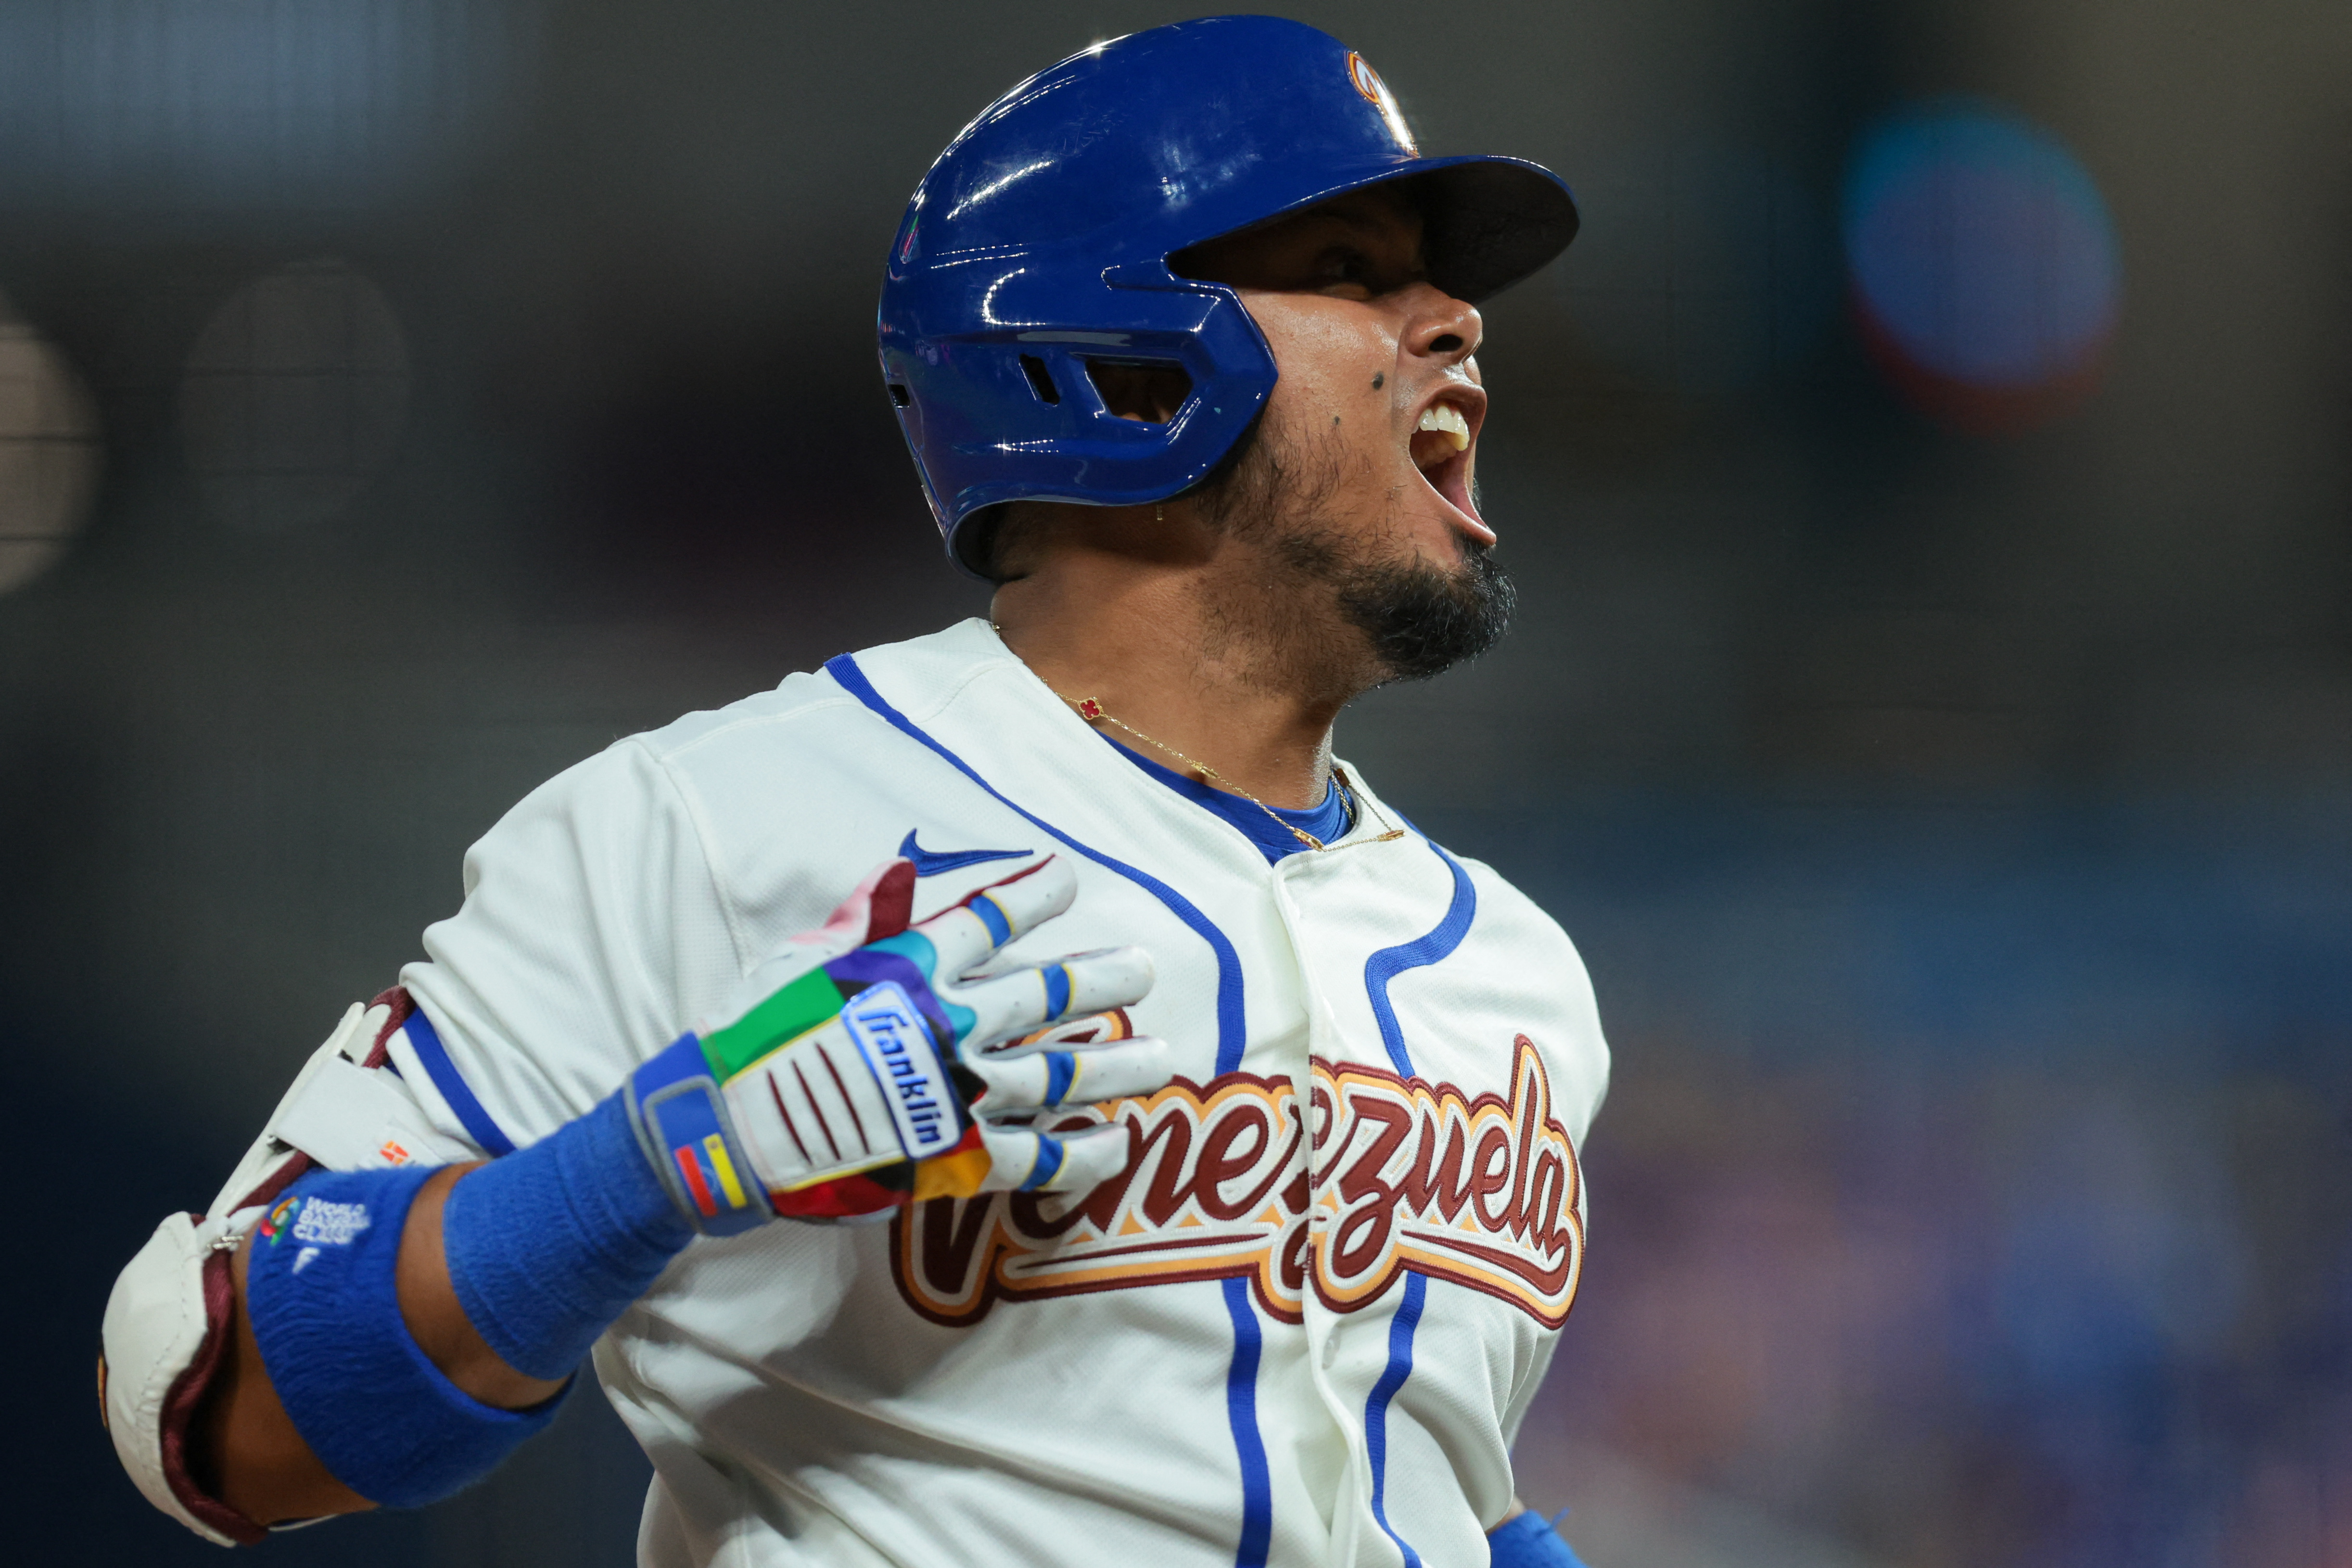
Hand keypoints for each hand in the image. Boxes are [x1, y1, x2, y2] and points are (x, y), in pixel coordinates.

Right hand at [626, 854, 1165, 1225]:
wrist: (726, 1129)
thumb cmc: (753, 1035)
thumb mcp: (798, 959)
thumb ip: (857, 917)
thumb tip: (897, 870)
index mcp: (909, 968)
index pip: (989, 918)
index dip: (1033, 894)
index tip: (1067, 879)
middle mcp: (947, 1024)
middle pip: (1046, 996)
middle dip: (1103, 981)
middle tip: (1144, 970)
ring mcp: (956, 1093)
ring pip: (1059, 1074)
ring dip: (1116, 1064)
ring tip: (1164, 1055)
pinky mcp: (954, 1158)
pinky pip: (1035, 1157)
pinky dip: (1081, 1153)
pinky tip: (1116, 1143)